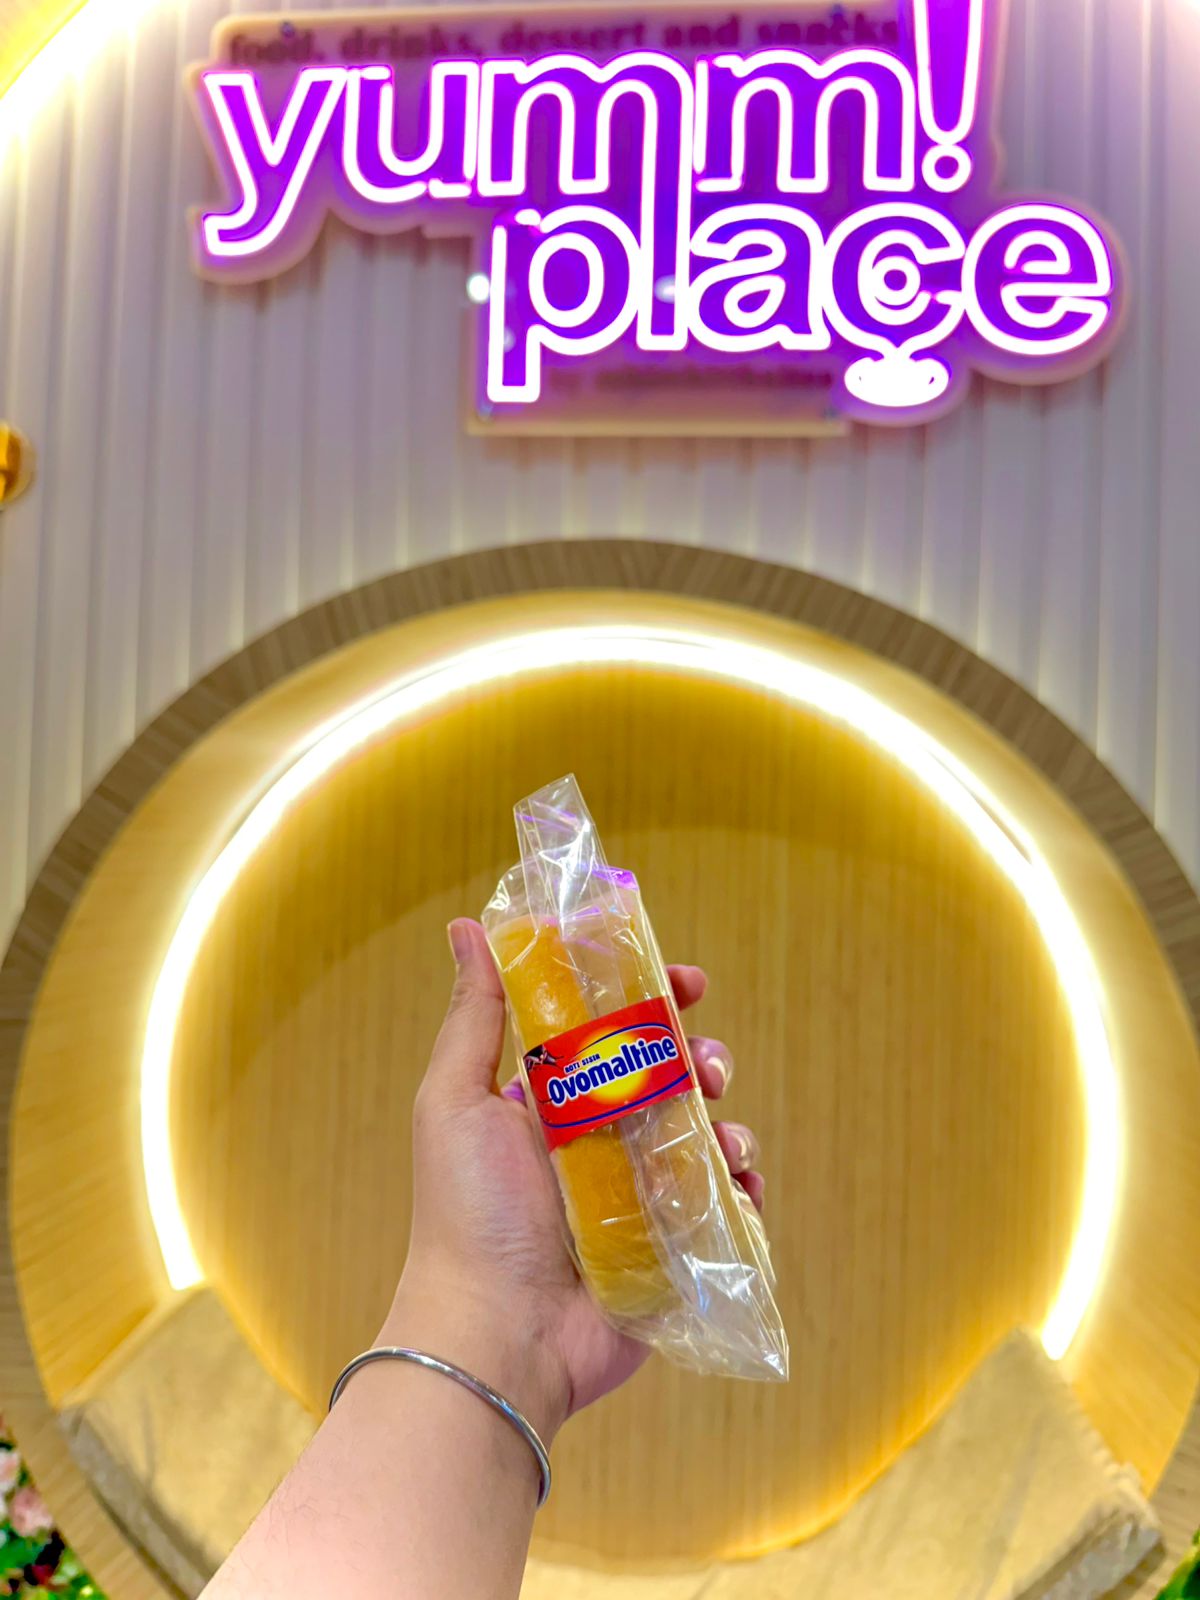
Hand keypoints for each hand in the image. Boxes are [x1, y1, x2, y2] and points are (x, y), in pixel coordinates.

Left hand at [380, 918, 765, 1446]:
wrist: (498, 1333)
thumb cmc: (468, 1213)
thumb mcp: (458, 1100)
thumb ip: (476, 1015)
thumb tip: (468, 927)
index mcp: (550, 1099)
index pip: (611, 1029)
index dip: (651, 997)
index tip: (684, 980)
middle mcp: (598, 1141)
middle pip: (671, 1076)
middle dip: (701, 1056)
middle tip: (706, 1063)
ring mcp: (638, 1196)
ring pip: (705, 1135)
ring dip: (726, 1121)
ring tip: (720, 1136)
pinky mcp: (670, 1247)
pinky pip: (725, 1204)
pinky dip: (741, 1188)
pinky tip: (736, 1182)